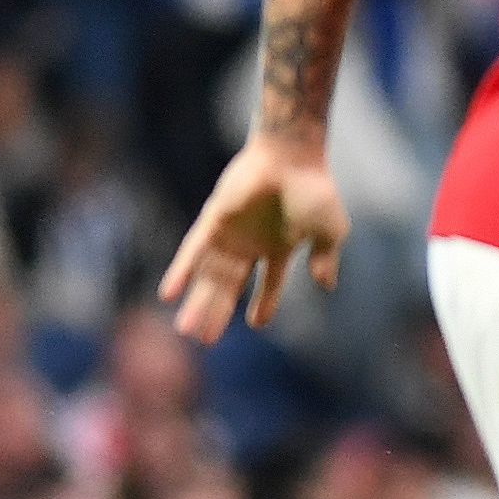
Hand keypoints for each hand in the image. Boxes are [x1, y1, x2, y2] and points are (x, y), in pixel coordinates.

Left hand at [159, 138, 350, 340]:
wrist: (292, 158)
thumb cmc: (314, 190)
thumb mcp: (329, 231)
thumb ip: (325, 258)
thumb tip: (327, 285)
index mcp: (278, 247)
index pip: (269, 282)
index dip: (264, 303)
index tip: (256, 324)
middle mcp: (250, 244)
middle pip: (229, 286)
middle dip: (217, 313)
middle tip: (204, 341)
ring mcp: (230, 234)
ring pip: (210, 276)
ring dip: (198, 303)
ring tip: (186, 330)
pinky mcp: (213, 221)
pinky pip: (192, 251)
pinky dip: (181, 272)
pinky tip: (169, 295)